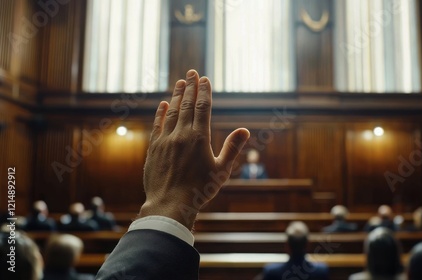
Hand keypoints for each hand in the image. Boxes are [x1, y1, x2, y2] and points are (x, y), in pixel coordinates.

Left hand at [139, 70, 249, 229]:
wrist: (169, 205)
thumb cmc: (199, 190)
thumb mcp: (221, 171)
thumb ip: (232, 148)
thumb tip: (245, 130)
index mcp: (199, 138)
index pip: (202, 108)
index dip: (204, 92)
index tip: (204, 79)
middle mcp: (181, 135)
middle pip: (186, 105)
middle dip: (191, 87)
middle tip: (192, 72)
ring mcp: (166, 140)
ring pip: (172, 112)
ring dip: (177, 96)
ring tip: (180, 82)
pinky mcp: (154, 149)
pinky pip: (158, 125)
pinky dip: (161, 113)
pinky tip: (163, 104)